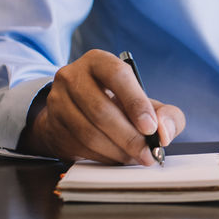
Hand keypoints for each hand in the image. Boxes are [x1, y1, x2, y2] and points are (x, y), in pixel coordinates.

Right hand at [19, 50, 186, 164]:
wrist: (77, 114)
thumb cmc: (119, 105)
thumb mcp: (146, 103)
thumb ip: (167, 115)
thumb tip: (164, 132)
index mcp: (99, 61)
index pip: (117, 75)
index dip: (136, 103)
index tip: (151, 128)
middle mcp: (72, 76)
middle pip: (101, 110)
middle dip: (129, 137)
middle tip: (147, 153)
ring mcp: (58, 101)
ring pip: (88, 132)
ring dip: (116, 151)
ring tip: (135, 157)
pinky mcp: (52, 125)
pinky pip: (79, 146)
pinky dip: (103, 157)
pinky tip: (116, 157)